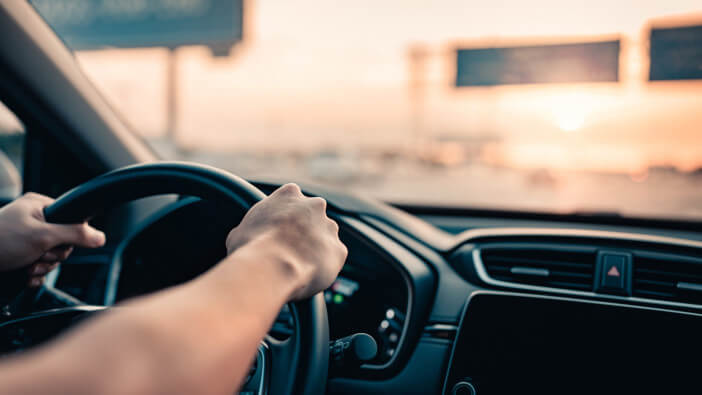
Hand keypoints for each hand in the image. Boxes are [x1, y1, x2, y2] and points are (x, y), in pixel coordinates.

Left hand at [0, 193, 105, 285]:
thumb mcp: (42, 236)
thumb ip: (75, 234)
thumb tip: (101, 237)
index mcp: (39, 206)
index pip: (72, 220)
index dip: (69, 236)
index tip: (56, 243)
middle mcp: (34, 220)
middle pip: (63, 242)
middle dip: (51, 256)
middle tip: (37, 256)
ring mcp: (26, 239)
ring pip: (51, 257)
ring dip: (42, 267)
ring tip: (26, 265)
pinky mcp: (19, 256)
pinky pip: (39, 267)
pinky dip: (34, 275)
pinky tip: (24, 274)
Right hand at [225, 183, 346, 300]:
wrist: (272, 266)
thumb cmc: (251, 247)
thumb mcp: (238, 232)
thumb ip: (251, 228)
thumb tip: (243, 239)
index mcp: (289, 194)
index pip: (290, 199)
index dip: (283, 217)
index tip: (277, 230)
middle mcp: (314, 205)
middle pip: (311, 217)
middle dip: (304, 231)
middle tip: (288, 250)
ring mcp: (329, 227)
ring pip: (325, 237)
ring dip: (315, 249)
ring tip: (296, 266)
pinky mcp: (339, 250)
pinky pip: (331, 259)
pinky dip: (323, 267)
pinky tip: (307, 275)